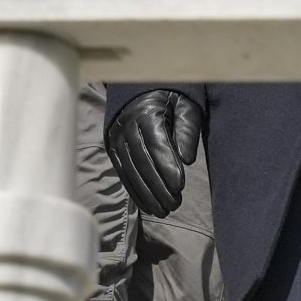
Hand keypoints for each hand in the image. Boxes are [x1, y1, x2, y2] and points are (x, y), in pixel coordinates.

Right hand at [106, 90, 203, 217]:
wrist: (140, 90)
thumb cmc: (170, 100)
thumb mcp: (185, 106)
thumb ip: (188, 130)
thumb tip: (187, 160)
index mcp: (147, 113)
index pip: (156, 143)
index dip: (167, 166)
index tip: (180, 186)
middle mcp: (127, 126)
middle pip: (142, 161)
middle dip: (158, 186)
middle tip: (175, 204)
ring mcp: (116, 138)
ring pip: (131, 170)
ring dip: (147, 193)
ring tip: (164, 210)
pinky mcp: (112, 149)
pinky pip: (122, 173)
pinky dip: (135, 191)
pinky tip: (147, 206)